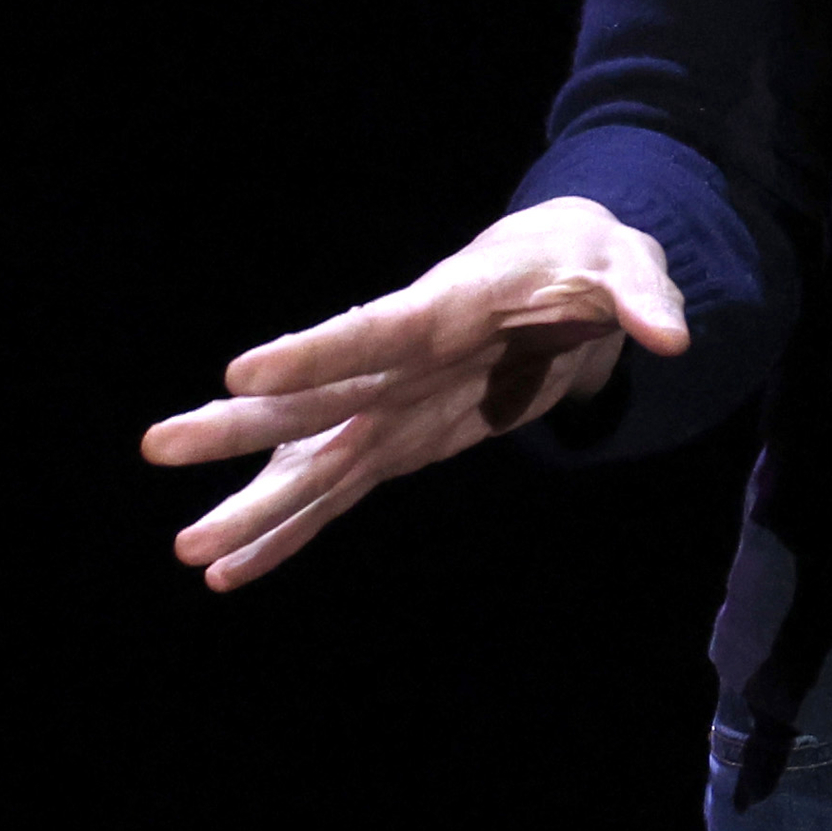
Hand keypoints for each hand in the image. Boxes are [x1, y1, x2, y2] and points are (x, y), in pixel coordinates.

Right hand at [139, 195, 689, 589]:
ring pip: (313, 461)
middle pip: (314, 400)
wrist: (562, 271)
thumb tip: (670, 334)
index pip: (371, 333)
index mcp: (443, 309)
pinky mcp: (400, 442)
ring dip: (253, 504)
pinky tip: (230, 571)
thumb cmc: (587, 258)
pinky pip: (336, 493)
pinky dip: (286, 532)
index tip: (241, 370)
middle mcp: (400, 363)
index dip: (312, 353)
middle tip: (161, 444)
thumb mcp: (625, 265)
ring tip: (189, 552)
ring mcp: (393, 407)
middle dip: (242, 427)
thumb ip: (643, 297)